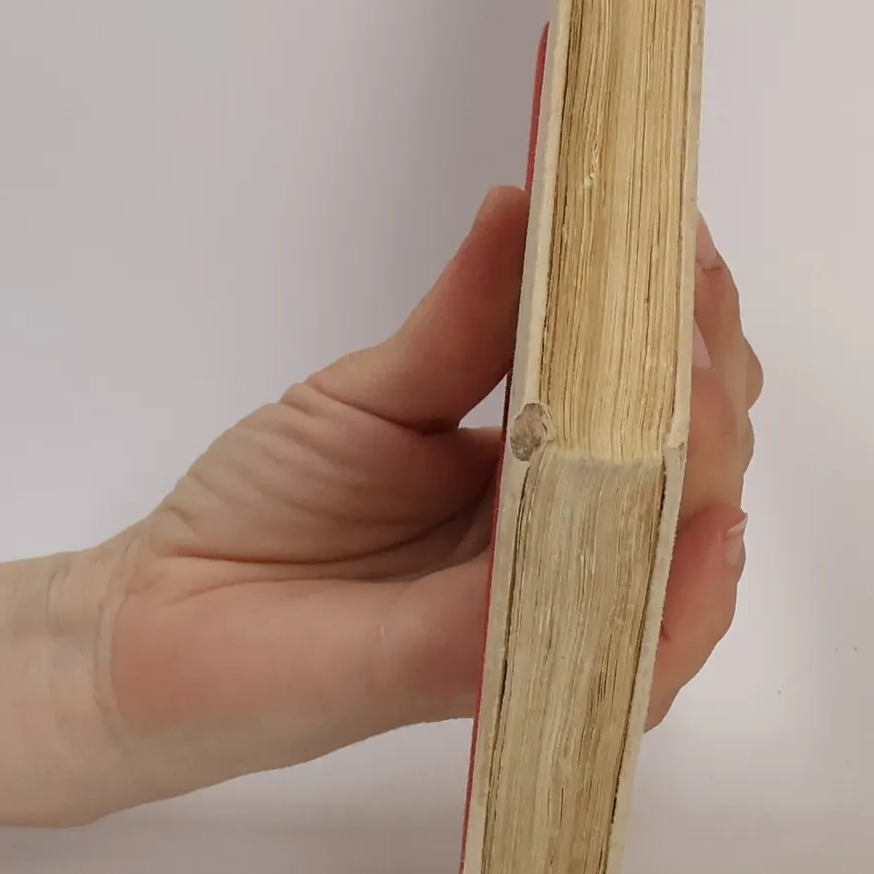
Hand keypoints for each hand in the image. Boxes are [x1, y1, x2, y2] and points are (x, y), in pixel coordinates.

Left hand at [73, 185, 761, 809]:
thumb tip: (530, 200)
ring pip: (679, 559)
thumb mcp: (377, 388)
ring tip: (699, 387)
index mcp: (550, 479)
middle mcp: (569, 549)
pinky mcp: (491, 673)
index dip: (694, 325)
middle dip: (713, 382)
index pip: (663, 403)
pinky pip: (615, 654)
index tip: (687, 239)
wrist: (160, 621)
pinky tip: (710, 533)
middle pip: (697, 474)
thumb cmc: (266, 504)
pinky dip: (679, 600)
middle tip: (690, 298)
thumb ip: (468, 317)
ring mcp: (543, 616)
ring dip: (708, 470)